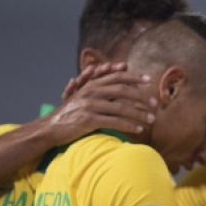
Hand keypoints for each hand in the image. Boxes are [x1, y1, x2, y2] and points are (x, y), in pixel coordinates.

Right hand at [35, 67, 157, 145]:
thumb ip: (99, 92)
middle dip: (141, 97)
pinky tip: (138, 129)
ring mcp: (90, 105)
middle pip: (123, 90)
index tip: (148, 80)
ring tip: (151, 119)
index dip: (134, 77)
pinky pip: (114, 122)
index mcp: (92, 85)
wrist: (50, 127)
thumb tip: (120, 91)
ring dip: (139, 113)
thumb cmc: (70, 115)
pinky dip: (128, 125)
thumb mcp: (83, 98)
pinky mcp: (89, 119)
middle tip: (155, 104)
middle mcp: (91, 92)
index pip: (117, 77)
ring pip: (121, 107)